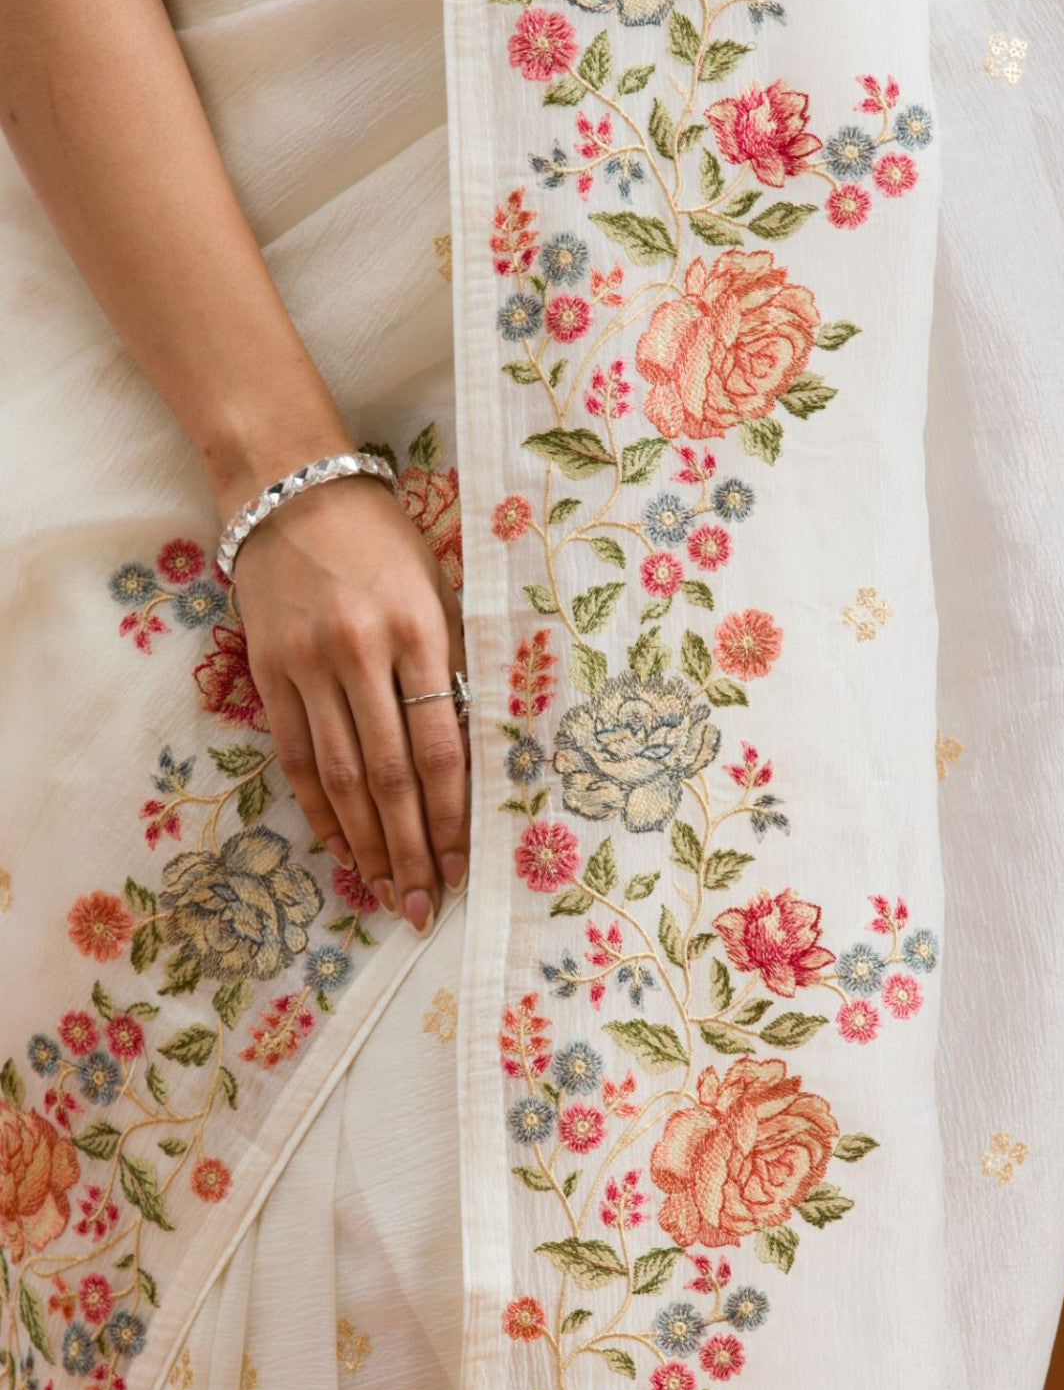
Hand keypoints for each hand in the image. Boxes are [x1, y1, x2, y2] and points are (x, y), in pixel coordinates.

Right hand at [230, 472, 468, 934]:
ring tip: (385, 890)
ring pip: (338, 776)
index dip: (449, 816)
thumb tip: (469, 753)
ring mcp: (307, 665)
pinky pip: (293, 755)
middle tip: (423, 902)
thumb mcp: (437, 589)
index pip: (438, 747)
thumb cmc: (383, 540)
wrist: (291, 487)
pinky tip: (339, 846)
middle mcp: (361, 653)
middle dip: (409, 847)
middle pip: (389, 775)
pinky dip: (317, 807)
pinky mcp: (267, 670)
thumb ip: (453, 665)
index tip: (460, 865)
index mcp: (418, 630)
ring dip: (365, 841)